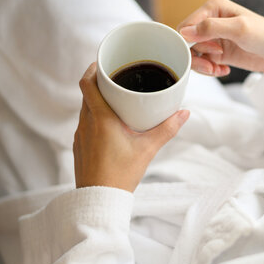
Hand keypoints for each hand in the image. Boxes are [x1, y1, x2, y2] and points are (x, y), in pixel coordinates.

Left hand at [73, 62, 189, 191]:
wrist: (100, 200)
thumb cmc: (121, 175)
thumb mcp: (148, 149)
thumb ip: (167, 129)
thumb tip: (184, 113)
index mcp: (100, 119)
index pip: (87, 84)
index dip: (91, 69)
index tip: (101, 62)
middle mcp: (86, 124)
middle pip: (87, 94)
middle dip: (99, 83)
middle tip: (116, 79)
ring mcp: (80, 136)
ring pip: (86, 109)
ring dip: (97, 101)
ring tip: (116, 100)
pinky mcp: (79, 147)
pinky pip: (86, 124)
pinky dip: (95, 118)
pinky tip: (110, 125)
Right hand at [177, 0, 263, 75]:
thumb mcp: (239, 28)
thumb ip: (211, 28)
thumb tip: (184, 32)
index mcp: (213, 8)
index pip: (186, 25)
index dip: (192, 41)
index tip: (211, 49)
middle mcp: (210, 22)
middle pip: (187, 42)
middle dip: (196, 57)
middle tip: (211, 66)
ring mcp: (213, 38)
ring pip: (193, 54)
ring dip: (202, 66)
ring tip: (216, 70)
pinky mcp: (217, 53)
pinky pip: (203, 62)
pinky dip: (209, 70)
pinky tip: (223, 71)